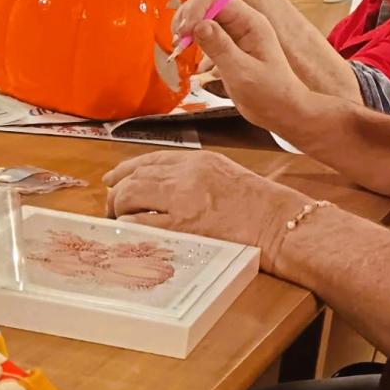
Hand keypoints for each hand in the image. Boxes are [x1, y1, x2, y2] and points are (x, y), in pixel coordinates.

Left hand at [103, 150, 311, 272]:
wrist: (278, 222)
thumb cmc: (258, 205)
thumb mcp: (225, 175)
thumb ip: (194, 176)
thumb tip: (161, 187)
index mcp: (199, 160)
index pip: (151, 159)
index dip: (126, 169)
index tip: (112, 179)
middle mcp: (187, 174)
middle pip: (135, 176)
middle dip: (116, 193)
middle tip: (112, 207)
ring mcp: (183, 199)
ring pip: (130, 196)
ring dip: (118, 209)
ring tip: (119, 221)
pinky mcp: (182, 226)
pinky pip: (140, 224)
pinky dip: (128, 226)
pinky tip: (127, 231)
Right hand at [172, 0, 311, 132]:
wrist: (281, 111)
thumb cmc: (271, 93)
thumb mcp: (242, 72)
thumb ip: (220, 48)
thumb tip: (199, 25)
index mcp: (251, 23)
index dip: (197, 9)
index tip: (185, 31)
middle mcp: (243, 24)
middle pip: (208, 5)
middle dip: (189, 16)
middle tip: (178, 38)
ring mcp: (235, 35)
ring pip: (204, 19)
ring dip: (188, 27)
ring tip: (179, 45)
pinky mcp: (228, 48)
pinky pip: (206, 35)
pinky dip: (193, 40)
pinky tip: (186, 51)